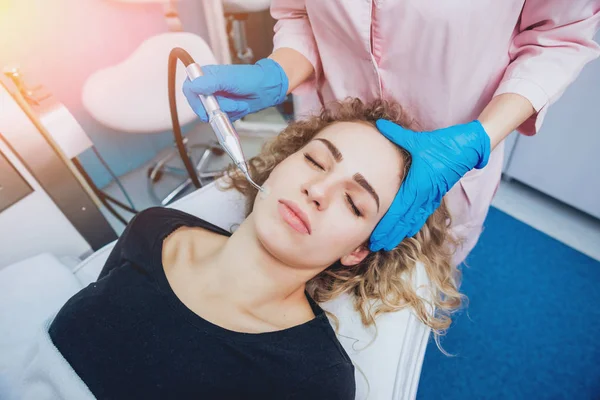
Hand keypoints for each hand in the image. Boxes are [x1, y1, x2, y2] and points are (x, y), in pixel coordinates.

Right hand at [182, 58, 288, 121]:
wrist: (267, 88)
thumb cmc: (251, 78)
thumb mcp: (229, 79)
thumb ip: (210, 82)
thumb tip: (193, 86)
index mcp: (206, 76)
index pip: (189, 90)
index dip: (195, 101)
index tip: (206, 108)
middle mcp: (209, 88)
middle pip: (200, 106)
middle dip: (217, 108)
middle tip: (232, 105)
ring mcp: (217, 100)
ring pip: (211, 114)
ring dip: (227, 112)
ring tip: (240, 104)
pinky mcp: (225, 109)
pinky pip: (221, 119)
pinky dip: (232, 116)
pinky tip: (240, 108)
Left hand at [369, 120, 490, 250]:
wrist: (471, 147)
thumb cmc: (445, 143)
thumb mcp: (419, 139)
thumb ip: (397, 135)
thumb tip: (379, 125)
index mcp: (418, 184)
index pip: (399, 210)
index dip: (386, 226)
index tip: (376, 238)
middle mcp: (425, 194)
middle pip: (404, 220)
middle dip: (390, 234)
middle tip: (375, 247)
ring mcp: (432, 196)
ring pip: (414, 220)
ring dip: (400, 232)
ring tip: (387, 244)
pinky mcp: (437, 194)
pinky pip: (423, 213)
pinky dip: (413, 223)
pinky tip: (407, 231)